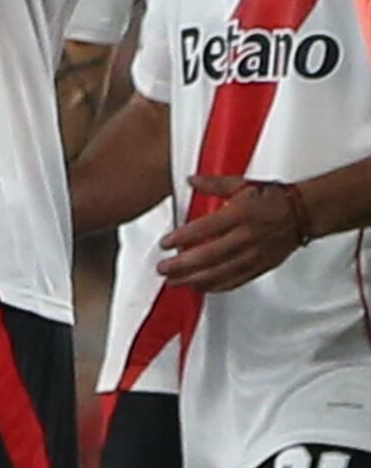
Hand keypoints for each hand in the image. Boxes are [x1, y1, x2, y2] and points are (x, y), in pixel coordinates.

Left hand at [161, 175, 310, 289]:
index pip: (205, 228)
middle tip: (162, 268)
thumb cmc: (275, 199)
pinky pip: (236, 280)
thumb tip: (191, 180)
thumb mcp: (244, 185)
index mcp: (242, 214)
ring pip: (221, 272)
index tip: (165, 243)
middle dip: (182, 265)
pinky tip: (200, 287)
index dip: (182, 238)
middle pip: (209, 255)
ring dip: (194, 279)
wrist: (305, 213)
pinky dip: (216, 286)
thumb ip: (215, 184)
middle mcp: (247, 236)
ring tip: (174, 281)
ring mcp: (255, 254)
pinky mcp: (261, 266)